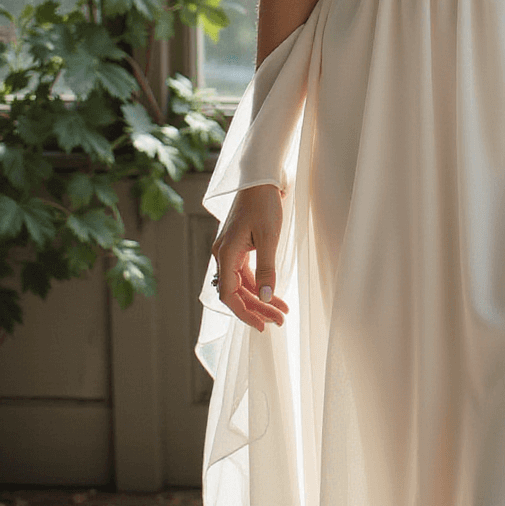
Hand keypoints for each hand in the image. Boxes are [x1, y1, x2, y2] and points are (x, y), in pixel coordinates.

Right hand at [211, 184, 288, 333]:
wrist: (260, 179)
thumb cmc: (264, 204)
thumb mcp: (269, 237)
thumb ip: (267, 269)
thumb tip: (266, 296)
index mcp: (226, 253)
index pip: (230, 295)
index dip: (245, 313)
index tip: (262, 325)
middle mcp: (223, 254)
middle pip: (236, 292)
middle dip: (257, 309)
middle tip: (280, 321)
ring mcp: (229, 251)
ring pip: (241, 284)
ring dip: (260, 299)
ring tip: (281, 311)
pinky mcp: (238, 247)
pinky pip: (244, 274)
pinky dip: (258, 285)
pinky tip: (273, 293)